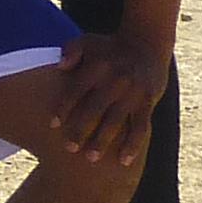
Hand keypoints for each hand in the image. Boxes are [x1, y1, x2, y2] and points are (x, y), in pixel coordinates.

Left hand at [42, 32, 169, 167]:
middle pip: (95, 109)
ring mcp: (133, 92)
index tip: (53, 125)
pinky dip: (133, 145)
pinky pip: (140, 126)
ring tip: (91, 158)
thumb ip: (71, 51)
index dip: (64, 107)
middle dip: (81, 129)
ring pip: (116, 121)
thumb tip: (60, 67)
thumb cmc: (109, 47)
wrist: (147, 44)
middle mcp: (114, 80)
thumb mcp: (88, 41)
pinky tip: (124, 161)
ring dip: (103, 141)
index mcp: (97, 67)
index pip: (77, 89)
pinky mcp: (148, 101)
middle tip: (69, 148)